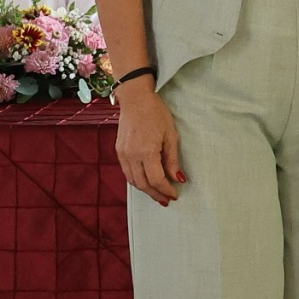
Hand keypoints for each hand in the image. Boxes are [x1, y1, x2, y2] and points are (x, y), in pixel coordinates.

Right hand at [116, 84, 185, 204]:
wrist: (135, 99)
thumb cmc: (155, 113)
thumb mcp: (171, 135)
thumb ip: (173, 160)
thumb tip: (178, 178)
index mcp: (146, 151)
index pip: (156, 180)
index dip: (166, 190)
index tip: (174, 194)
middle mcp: (131, 155)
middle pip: (143, 184)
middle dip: (156, 194)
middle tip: (166, 199)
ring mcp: (123, 154)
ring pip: (133, 181)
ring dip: (145, 190)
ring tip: (157, 194)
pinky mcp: (119, 151)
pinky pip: (127, 172)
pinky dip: (137, 180)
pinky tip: (146, 181)